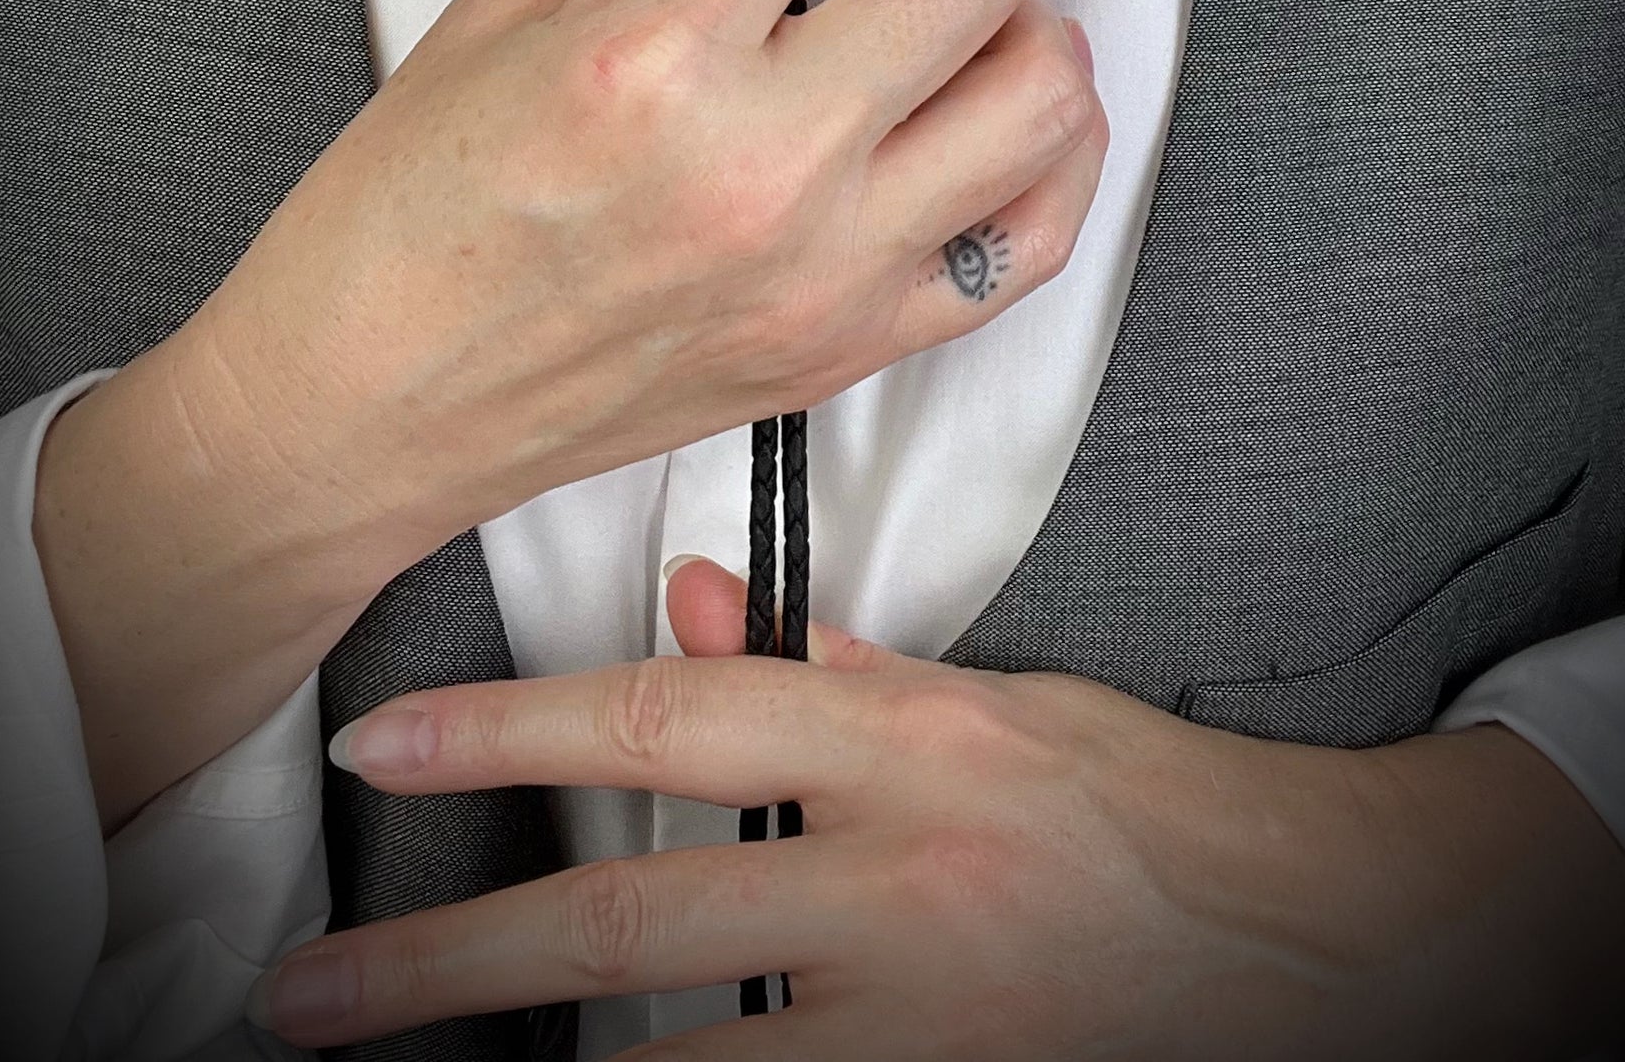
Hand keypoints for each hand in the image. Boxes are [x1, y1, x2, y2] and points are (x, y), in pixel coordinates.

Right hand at [186, 0, 1103, 551]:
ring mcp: (827, 270)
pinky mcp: (850, 346)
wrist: (371, 404)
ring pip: (1045, 97)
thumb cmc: (409, 219)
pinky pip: (1030, 244)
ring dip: (1025, 7)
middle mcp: (764, 167)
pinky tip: (987, 106)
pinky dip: (1048, 156)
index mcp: (654, 58)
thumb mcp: (505, 5)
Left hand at [249, 562, 1624, 1060]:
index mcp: (904, 744)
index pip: (670, 715)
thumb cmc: (1143, 815)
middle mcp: (896, 880)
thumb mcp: (992, 703)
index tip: (379, 748)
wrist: (1318, 942)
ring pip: (678, 1058)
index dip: (509, 729)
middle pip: (632, 913)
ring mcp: (919, 1018)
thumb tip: (685, 606)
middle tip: (306, 999)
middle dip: (446, 959)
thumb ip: (831, 669)